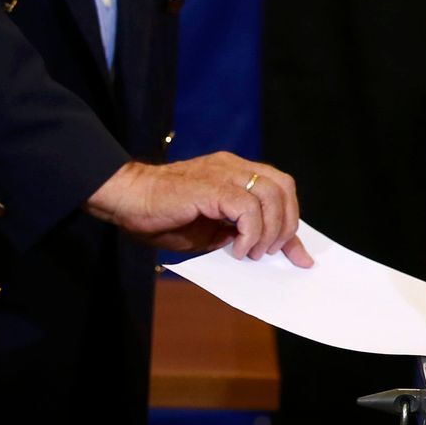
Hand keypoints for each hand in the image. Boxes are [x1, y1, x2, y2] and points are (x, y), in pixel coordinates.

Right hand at [86, 152, 313, 266]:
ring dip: (268, 231)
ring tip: (251, 252)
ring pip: (270, 195)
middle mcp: (233, 167)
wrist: (126, 198)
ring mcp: (223, 173)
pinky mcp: (210, 187)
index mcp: (235, 172)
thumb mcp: (208, 231)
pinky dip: (250, 231)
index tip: (299, 256)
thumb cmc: (160, 215)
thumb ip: (235, 233)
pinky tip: (237, 248)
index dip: (292, 222)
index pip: (279, 189)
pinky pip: (246, 207)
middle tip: (270, 252)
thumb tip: (262, 248)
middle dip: (286, 225)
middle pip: (283, 187)